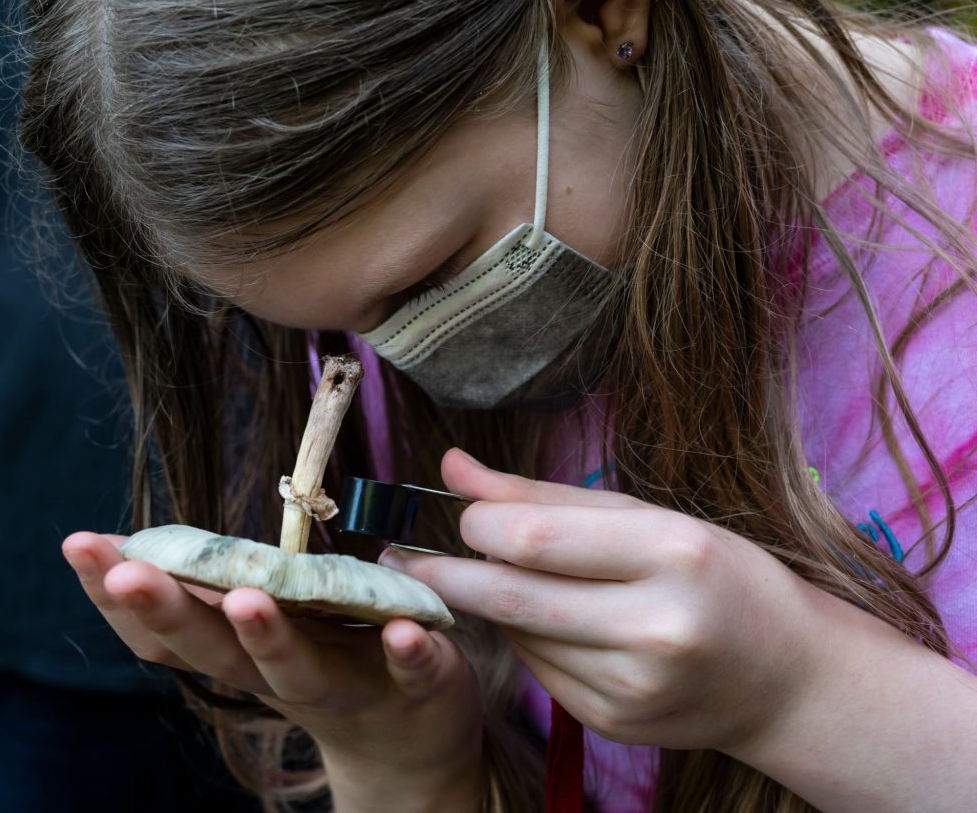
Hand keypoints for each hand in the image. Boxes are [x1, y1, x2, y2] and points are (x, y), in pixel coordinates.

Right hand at [62, 532, 484, 810]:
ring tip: (245, 600)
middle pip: (217, 649)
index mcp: (240, 652)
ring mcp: (347, 684)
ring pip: (298, 669)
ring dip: (268, 637)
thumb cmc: (320, 663)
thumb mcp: (255, 628)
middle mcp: (281, 673)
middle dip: (170, 612)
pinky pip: (408, 670)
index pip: (168, 631)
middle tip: (127, 573)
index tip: (80, 545)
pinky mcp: (412, 683)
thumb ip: (209, 591)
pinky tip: (401, 632)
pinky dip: (404, 652)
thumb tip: (133, 543)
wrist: (405, 741)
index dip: (120, 596)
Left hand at [379, 448, 820, 752]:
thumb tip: (451, 465)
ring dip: (494, 604)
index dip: (475, 524)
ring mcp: (635, 687)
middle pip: (509, 596)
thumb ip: (543, 495)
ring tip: (510, 580)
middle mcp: (656, 627)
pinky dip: (527, 640)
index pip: (532, 539)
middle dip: (445, 573)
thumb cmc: (716, 573)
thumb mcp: (646, 516)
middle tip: (403, 558)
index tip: (460, 514)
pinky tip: (556, 622)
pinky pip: (537, 671)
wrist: (786, 676)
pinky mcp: (616, 723)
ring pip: (516, 635)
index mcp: (672, 552)